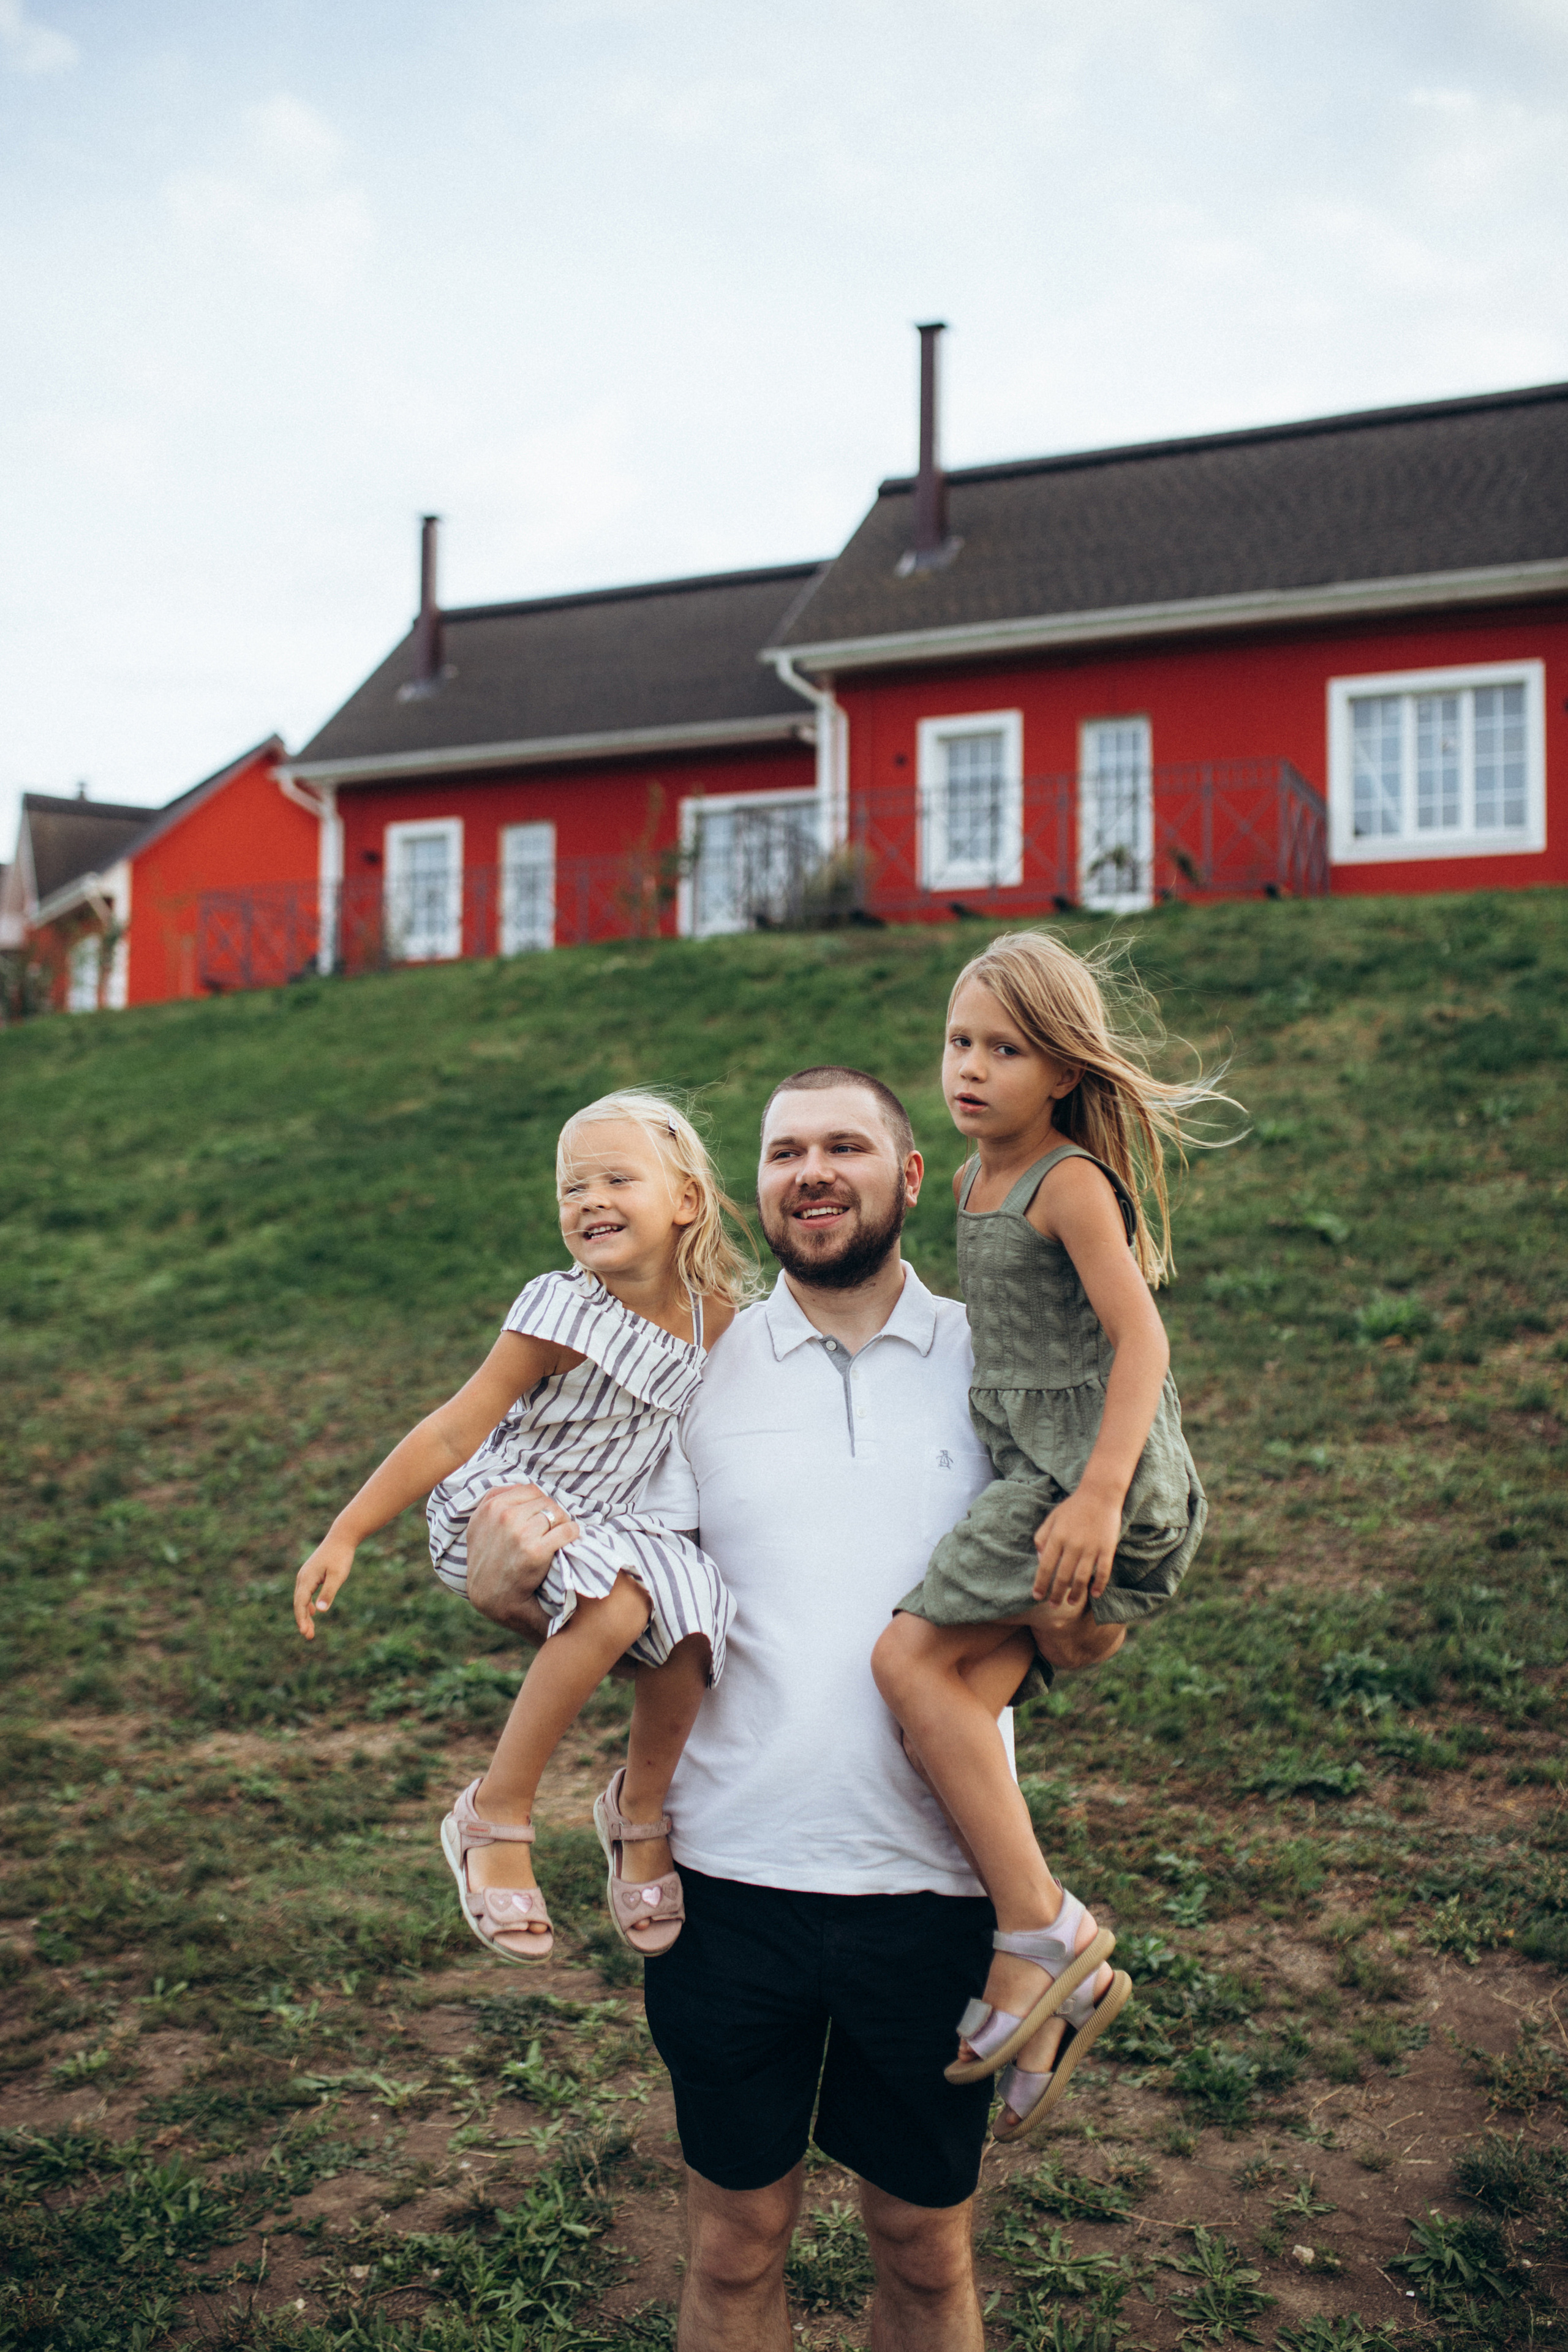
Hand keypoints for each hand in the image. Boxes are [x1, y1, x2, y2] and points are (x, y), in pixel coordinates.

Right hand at [294, 1529, 355, 1638]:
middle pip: (299, 1603)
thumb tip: (320, 1610)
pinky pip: (306, 1593)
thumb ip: (329, 1592)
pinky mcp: (311, 1574)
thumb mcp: (337, 1576)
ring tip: (310, 1630)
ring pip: (302, 1599)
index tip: (305, 1632)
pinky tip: (314, 1611)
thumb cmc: (341, 1556)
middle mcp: (303, 1577)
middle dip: (303, 1620)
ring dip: (305, 1614)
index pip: (300, 1603)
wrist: (342, 1537)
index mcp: (307, 1578)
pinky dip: (308, 1604)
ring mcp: (306, 1575)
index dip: (302, 1619)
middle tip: (309, 1636)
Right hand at [467, 1484, 578, 1595]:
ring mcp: (520, 1533)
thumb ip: (494, 1501)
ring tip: (557, 1537)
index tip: (541, 1517)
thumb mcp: (479, 1525)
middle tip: (552, 1529)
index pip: (530, 1490)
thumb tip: (518, 1485)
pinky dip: (572, 1535)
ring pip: (557, 1514)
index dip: (540, 1502)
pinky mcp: (536, 1551)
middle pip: (546, 1501)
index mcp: (490, 1507)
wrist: (491, 1597)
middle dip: (552, 1514)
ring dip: (562, 1524)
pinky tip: (566, 1543)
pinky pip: (567, 1530)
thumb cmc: (487, 1561)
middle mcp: (503, 1516)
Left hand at [1032, 1484, 1120, 1607]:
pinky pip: (1103, 1571)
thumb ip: (1042, 1538)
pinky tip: (1095, 1594)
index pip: (1045, 1566)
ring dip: (1076, 1593)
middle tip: (1053, 1605)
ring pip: (1082, 1578)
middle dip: (1056, 1594)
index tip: (1036, 1596)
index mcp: (1057, 1537)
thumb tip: (1038, 1559)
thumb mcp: (1052, 1518)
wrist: (1099, 1494)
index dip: (1040, 1583)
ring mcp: (1091, 1547)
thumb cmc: (1073, 1507)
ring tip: (1071, 1602)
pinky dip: (1099, 1585)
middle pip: (1062, 1576)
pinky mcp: (1107, 1548)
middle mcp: (1073, 1545)